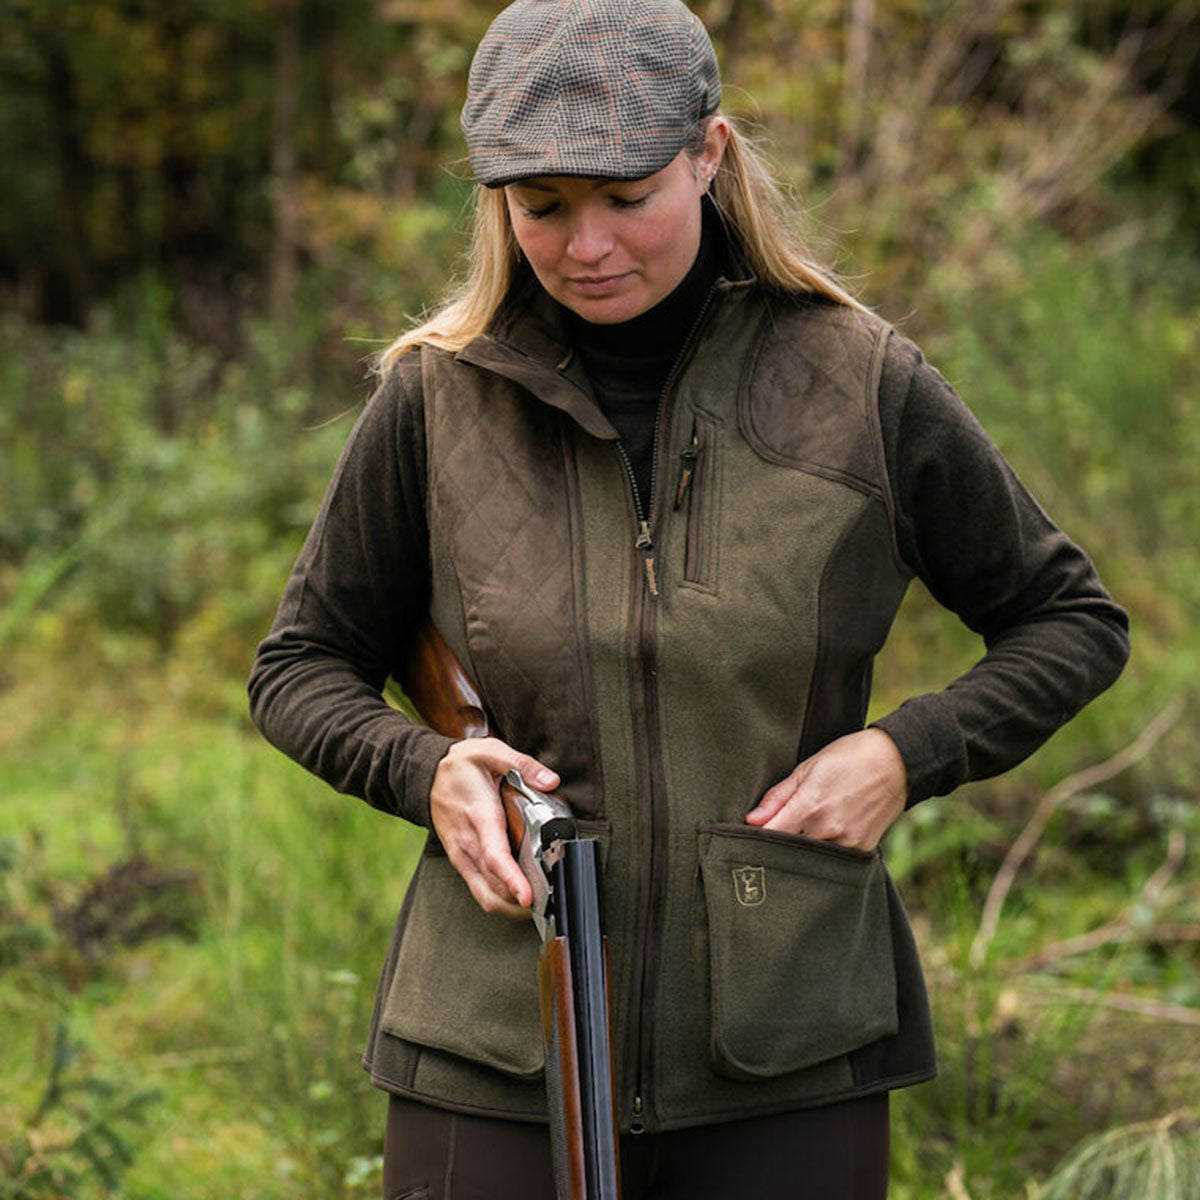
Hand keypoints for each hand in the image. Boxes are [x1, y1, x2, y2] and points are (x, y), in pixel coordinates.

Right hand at [429, 737, 559, 916]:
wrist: (425, 775)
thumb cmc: (460, 766)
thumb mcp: (491, 751)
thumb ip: (523, 765)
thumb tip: (551, 780)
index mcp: (480, 817)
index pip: (495, 856)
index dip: (512, 880)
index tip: (528, 897)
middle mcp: (468, 844)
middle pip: (493, 888)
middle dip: (520, 903)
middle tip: (550, 903)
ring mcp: (462, 856)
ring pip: (486, 895)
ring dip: (511, 906)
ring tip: (541, 904)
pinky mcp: (461, 861)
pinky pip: (481, 890)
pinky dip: (501, 899)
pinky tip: (521, 896)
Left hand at [745, 729, 907, 851]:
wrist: (895, 762)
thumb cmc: (847, 758)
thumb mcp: (807, 768)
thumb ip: (778, 797)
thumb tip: (751, 820)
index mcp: (809, 805)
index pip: (770, 837)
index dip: (755, 840)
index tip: (747, 839)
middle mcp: (827, 828)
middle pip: (789, 852)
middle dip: (777, 849)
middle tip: (773, 841)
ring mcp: (846, 842)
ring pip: (811, 860)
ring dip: (801, 853)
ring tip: (799, 839)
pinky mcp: (862, 850)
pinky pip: (834, 861)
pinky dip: (823, 854)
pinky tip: (821, 840)